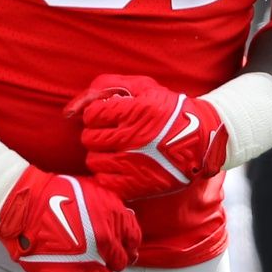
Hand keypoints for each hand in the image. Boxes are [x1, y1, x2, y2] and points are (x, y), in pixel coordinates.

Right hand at [0, 168, 141, 271]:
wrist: (24, 208)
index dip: (127, 245)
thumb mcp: (94, 191)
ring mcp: (85, 265)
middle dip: (110, 259)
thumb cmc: (56, 195)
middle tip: (98, 255)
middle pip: (120, 264)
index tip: (121, 248)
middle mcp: (103, 245)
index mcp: (112, 221)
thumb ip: (114, 210)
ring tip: (84, 266)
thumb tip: (125, 223)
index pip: (133, 241)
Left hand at [64, 75, 228, 199]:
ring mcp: (133, 163)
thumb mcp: (144, 86)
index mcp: (135, 111)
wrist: (202, 141)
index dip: (98, 115)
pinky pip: (103, 180)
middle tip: (113, 134)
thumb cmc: (169, 110)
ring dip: (101, 154)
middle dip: (98, 134)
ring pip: (93, 160)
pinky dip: (108, 174)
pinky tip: (121, 167)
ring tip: (118, 151)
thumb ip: (105, 86)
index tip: (109, 117)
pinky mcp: (136, 184)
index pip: (91, 115)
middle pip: (89, 138)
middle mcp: (132, 138)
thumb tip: (69, 109)